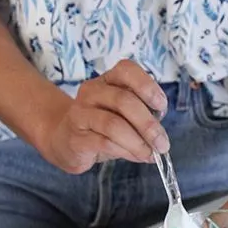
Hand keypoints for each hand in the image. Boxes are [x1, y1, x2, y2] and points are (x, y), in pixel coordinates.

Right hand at [42, 60, 169, 173]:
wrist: (64, 141)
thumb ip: (141, 118)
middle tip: (162, 143)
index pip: (126, 70)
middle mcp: (91, 91)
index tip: (161, 106)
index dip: (148, 86)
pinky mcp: (76, 137)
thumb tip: (160, 137)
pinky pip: (104, 143)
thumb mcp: (122, 116)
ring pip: (114, 124)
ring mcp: (80, 113)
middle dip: (148, 124)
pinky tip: (136, 157)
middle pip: (123, 100)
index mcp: (107, 80)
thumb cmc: (100, 127)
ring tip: (150, 154)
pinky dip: (125, 151)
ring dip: (138, 142)